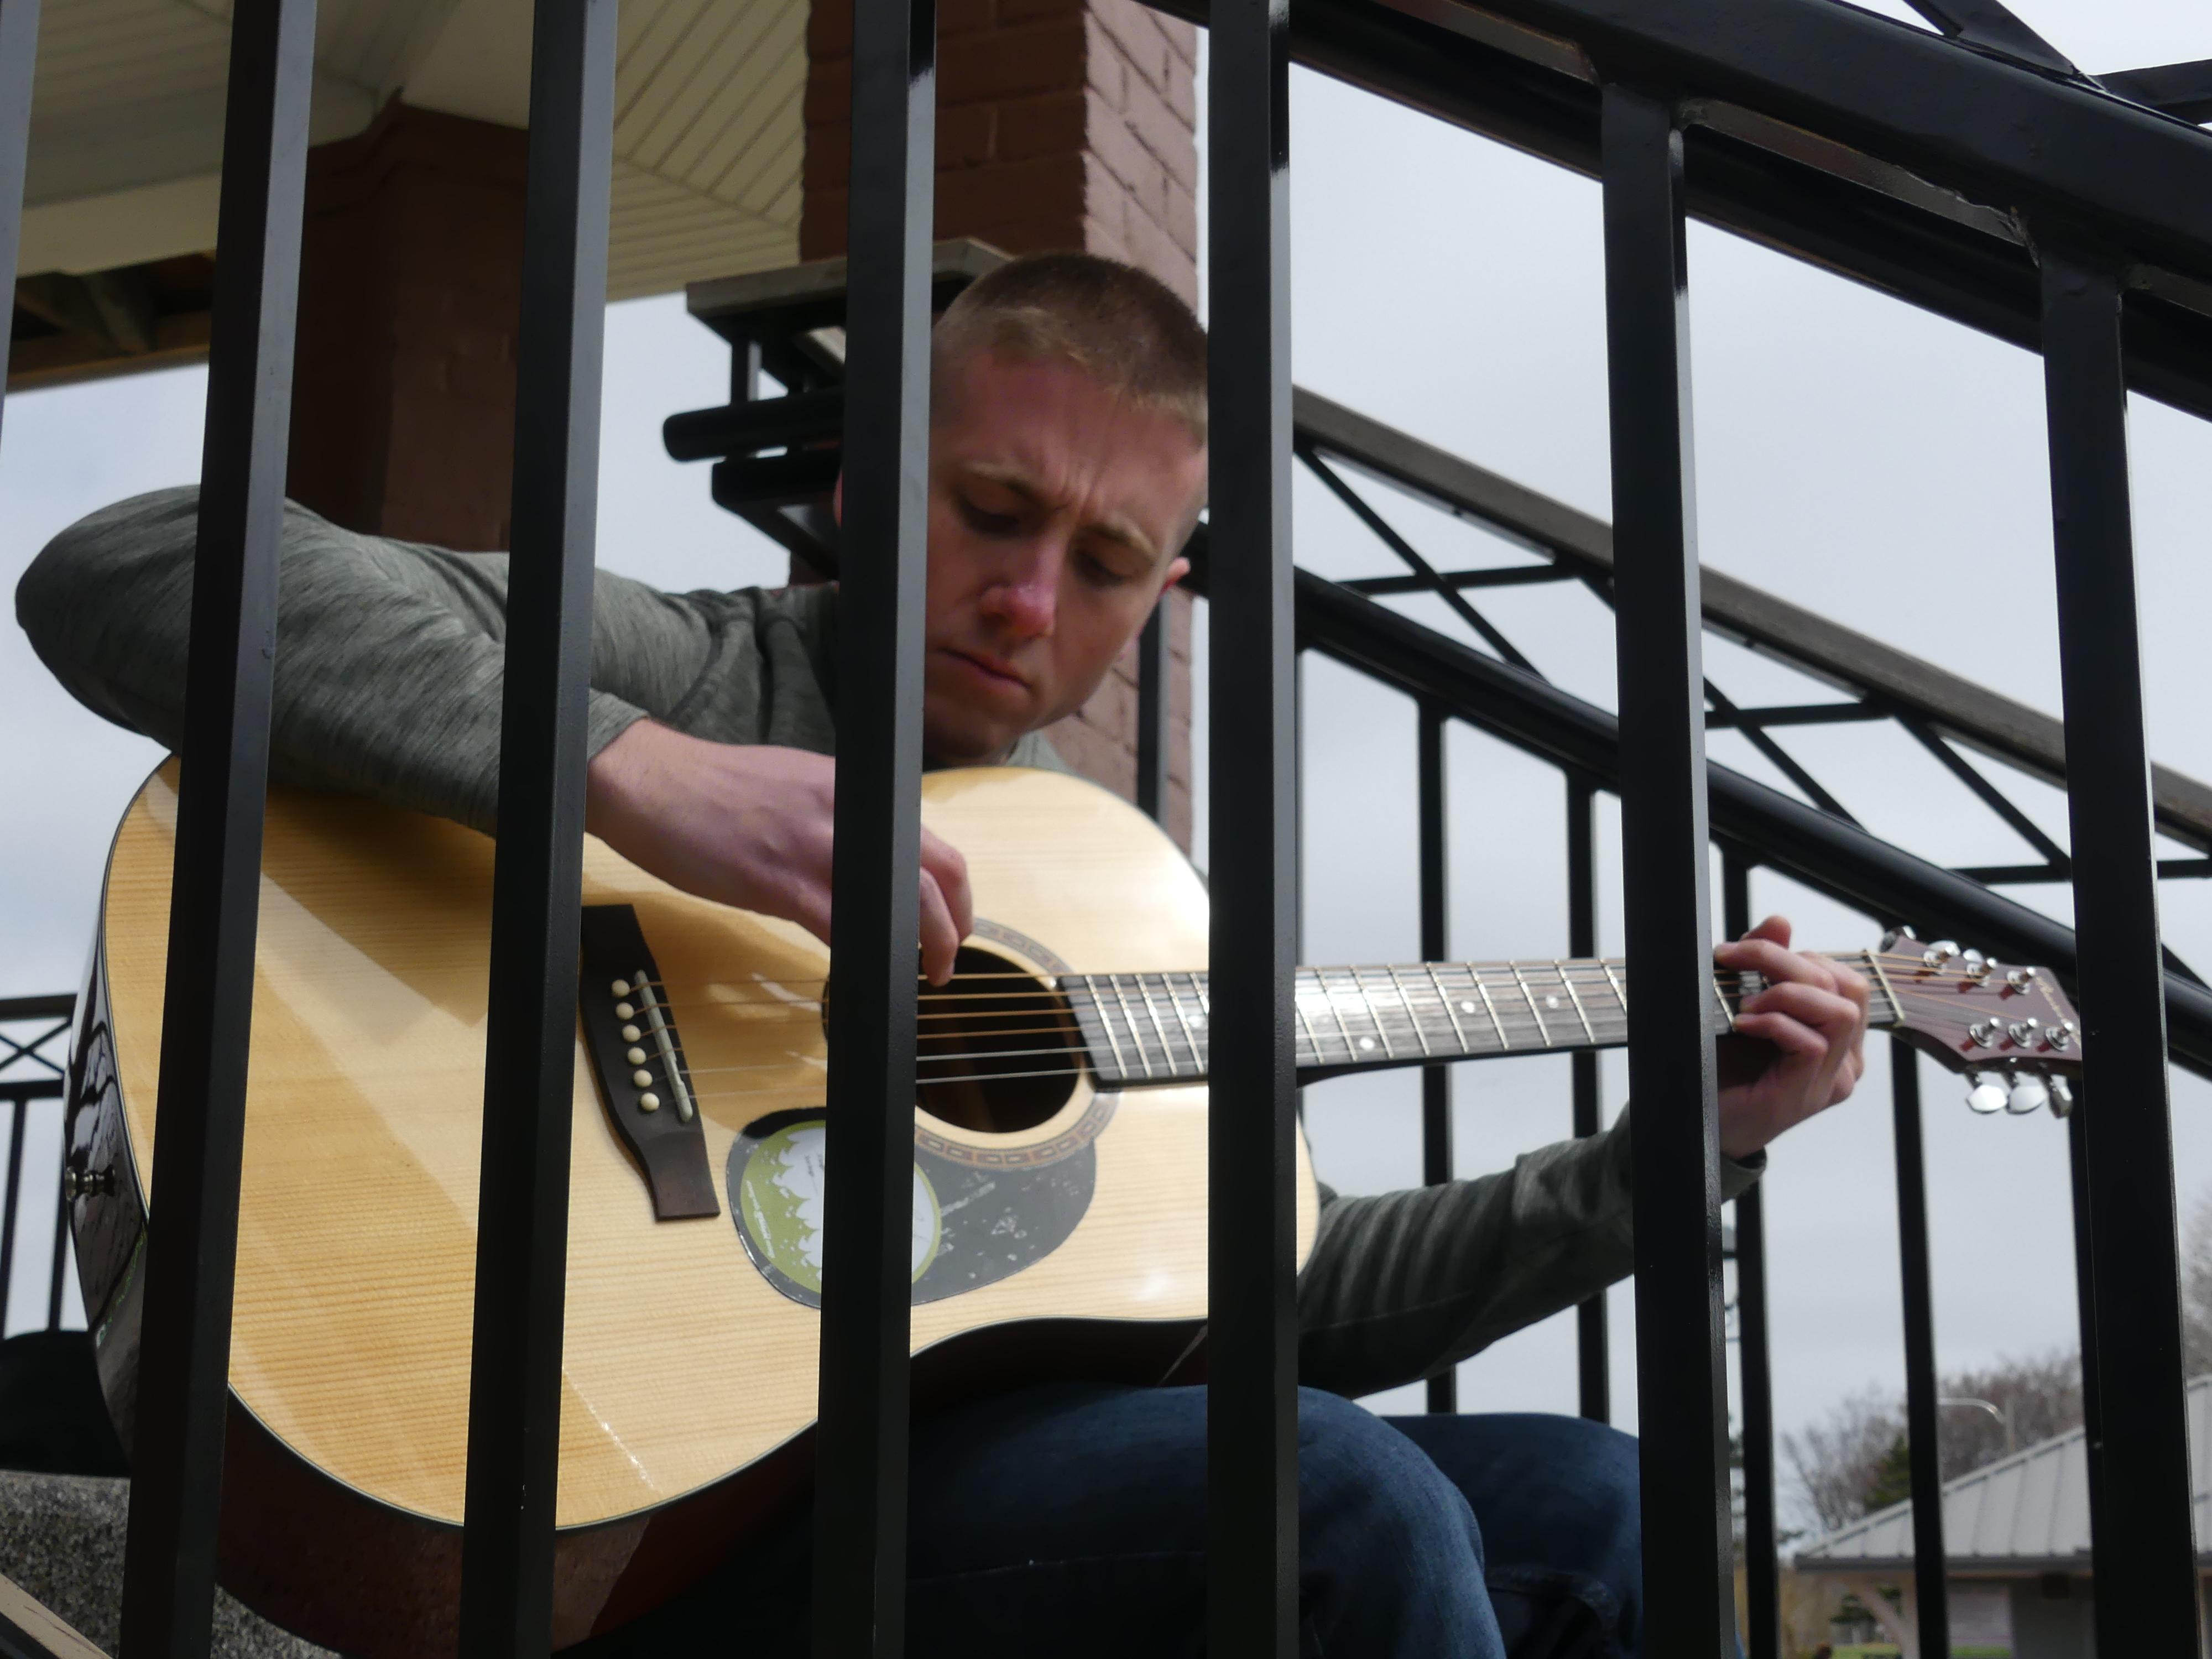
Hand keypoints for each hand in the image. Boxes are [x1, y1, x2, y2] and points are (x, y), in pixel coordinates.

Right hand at [583, 722, 973, 982]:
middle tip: (948, 961)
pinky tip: (865, 973)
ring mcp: (815, 847)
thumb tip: (865, 865)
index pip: (929, 842)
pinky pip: (841, 928)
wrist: (650, 782)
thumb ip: (838, 822)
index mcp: (852, 790)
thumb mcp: (797, 788)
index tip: (952, 921)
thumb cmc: (714, 790)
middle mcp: (847, 813)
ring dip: (920, 947)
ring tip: (921, 973)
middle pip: (934, 873)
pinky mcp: (779, 882)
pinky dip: (862, 955)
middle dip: (954, 926)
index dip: (953, 891)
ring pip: (898, 904)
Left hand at [1713, 915, 1869, 1159]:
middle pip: (1846, 988)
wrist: (1697, 1124)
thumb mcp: (1743, 1005)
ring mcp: (1831, 1080)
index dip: (1800, 955)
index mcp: (1838, 1038)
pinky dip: (1775, 1022)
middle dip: (1788, 962)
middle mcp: (1846, 1060)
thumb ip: (1765, 965)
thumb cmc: (1723, 1067)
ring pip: (1838, 1012)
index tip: (1743, 952)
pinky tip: (1742, 1023)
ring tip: (1746, 1002)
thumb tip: (1781, 922)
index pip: (1846, 979)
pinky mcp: (1808, 1095)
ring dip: (1787, 992)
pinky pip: (1811, 1044)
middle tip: (1736, 961)